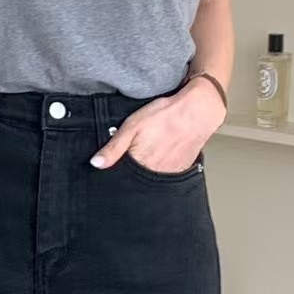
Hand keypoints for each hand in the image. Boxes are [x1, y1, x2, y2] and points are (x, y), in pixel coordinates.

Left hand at [90, 77, 225, 172]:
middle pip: (135, 181)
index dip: (115, 171)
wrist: (197, 112)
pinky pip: (165, 177)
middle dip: (131, 174)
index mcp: (139, 164)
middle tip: (137, 152)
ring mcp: (168, 175)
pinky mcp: (179, 172)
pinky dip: (159, 170)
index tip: (114, 165)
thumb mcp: (132, 126)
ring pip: (150, 181)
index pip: (120, 177)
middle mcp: (153, 174)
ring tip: (150, 153)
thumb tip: (96, 164)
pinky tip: (160, 156)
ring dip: (146, 172)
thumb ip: (113, 148)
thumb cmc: (165, 116)